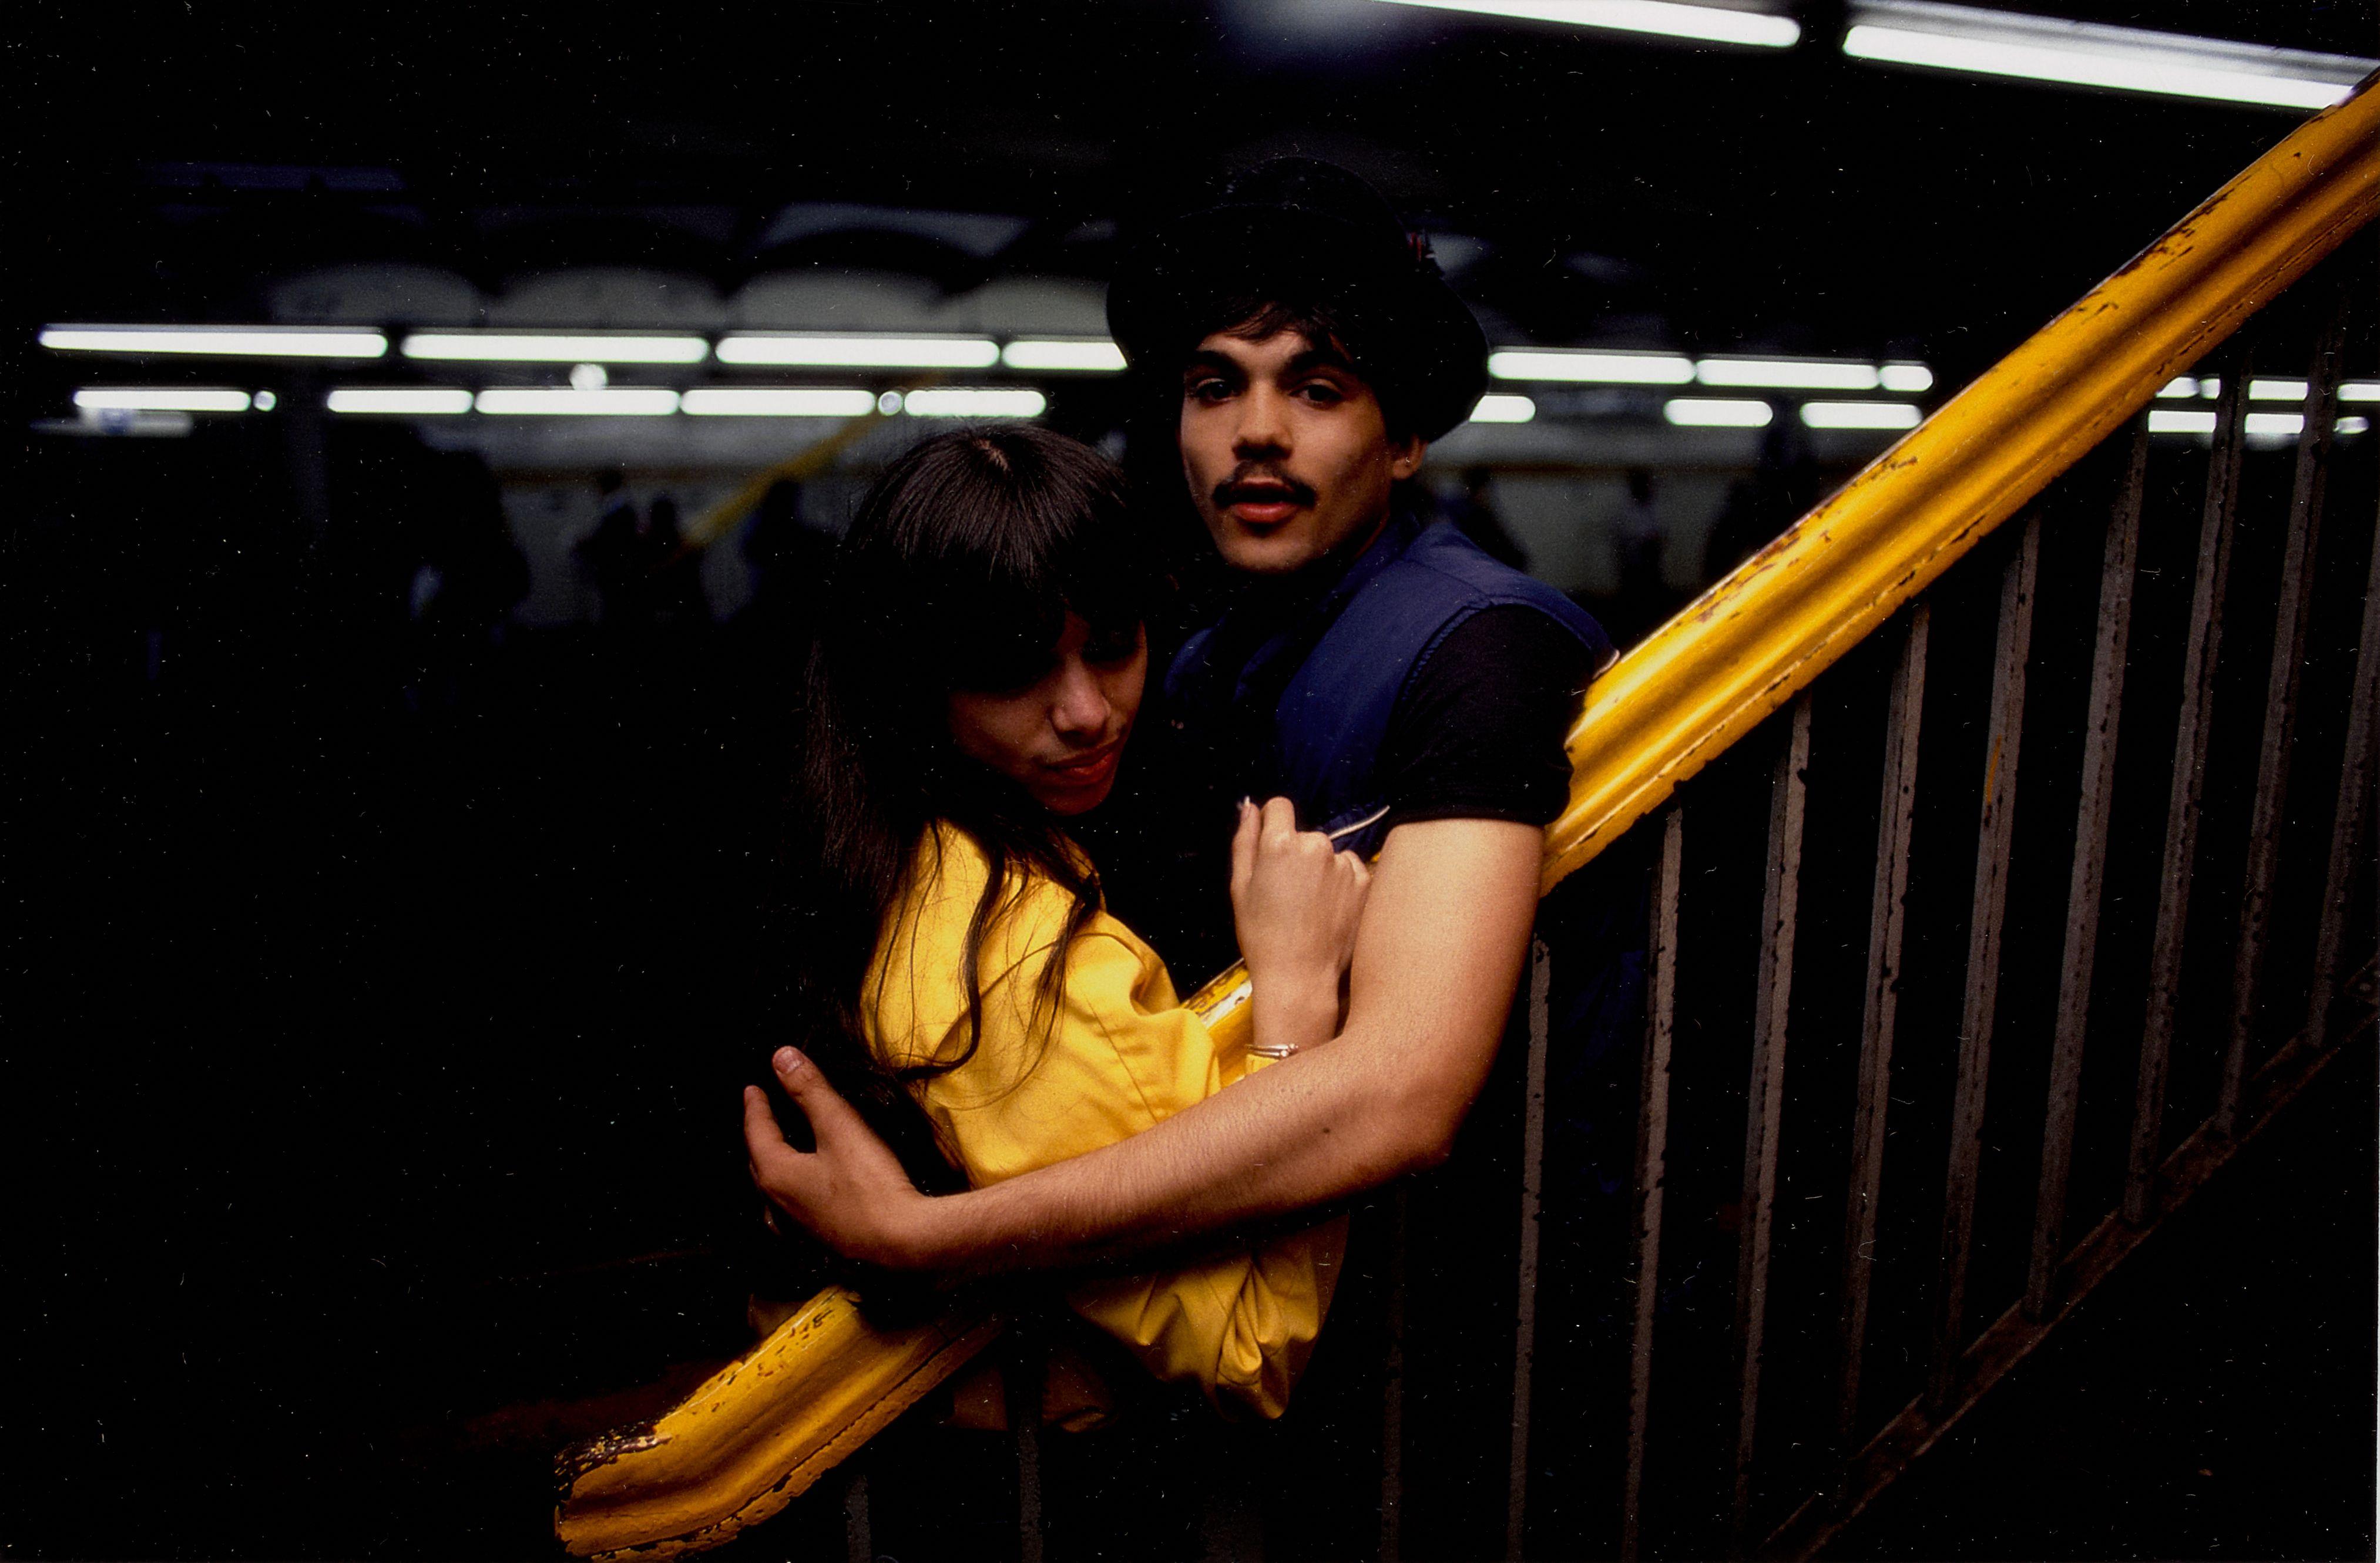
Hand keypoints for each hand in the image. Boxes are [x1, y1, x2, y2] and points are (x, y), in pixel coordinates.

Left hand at [743, 1046, 941, 1271]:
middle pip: (759, 1163)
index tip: (753, 1088)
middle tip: (764, 1116)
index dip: (756, 1107)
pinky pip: (791, 1215)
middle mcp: (778, 1206)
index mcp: (776, 1174)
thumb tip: (781, 1057)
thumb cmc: (870, 1184)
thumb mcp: (840, 1127)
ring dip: (774, 1169)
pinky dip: (792, 1196)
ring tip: (782, 1155)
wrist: (903, 1243)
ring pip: (773, 1193)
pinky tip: (806, 1200)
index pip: (756, 1132)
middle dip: (760, 1137)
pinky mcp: (818, 1244)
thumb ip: (810, 1091)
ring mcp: (797, 1230)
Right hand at [1230, 797, 1370, 1053]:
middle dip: (1295, 854)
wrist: (1300, 976)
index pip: (1279, 807)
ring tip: (1310, 907)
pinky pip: (1350, 869)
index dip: (1272, 823)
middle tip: (1287, 893)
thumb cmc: (1262, 935)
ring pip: (1327, 854)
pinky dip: (1341, 883)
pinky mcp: (1365, 881)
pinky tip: (1329, 910)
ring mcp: (1344, 864)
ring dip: (1320, 869)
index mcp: (1280, 844)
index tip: (1270, 848)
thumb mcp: (1240, 888)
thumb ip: (1244, 841)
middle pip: (1304, 836)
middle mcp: (1317, 846)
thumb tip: (1250, 808)